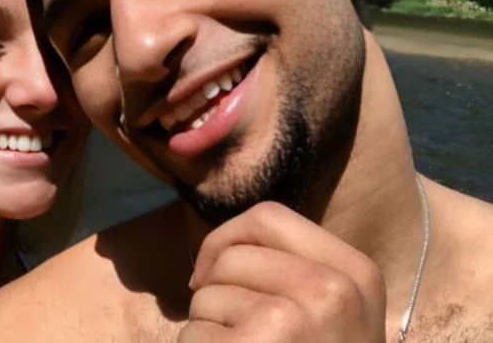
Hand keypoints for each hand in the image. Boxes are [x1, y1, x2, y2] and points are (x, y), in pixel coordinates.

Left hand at [179, 202, 385, 342]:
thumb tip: (216, 252)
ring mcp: (292, 319)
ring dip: (206, 331)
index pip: (267, 217)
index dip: (227, 239)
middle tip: (237, 336)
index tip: (213, 272)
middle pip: (231, 257)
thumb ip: (294, 273)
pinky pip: (194, 332)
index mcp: (354, 272)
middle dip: (214, 292)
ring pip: (206, 296)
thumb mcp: (334, 316)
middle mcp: (330, 289)